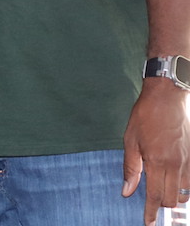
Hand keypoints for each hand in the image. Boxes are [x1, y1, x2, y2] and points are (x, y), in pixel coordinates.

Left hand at [122, 79, 189, 225]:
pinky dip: (182, 187)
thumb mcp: (130, 140)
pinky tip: (172, 180)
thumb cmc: (145, 116)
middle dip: (160, 205)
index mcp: (157, 162)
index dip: (151, 212)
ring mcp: (187, 162)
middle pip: (171, 199)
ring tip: (161, 191)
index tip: (148, 223)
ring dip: (172, 196)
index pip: (155, 197)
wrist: (166, 98)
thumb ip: (131, 168)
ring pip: (184, 193)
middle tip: (150, 204)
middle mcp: (176, 166)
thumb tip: (127, 191)